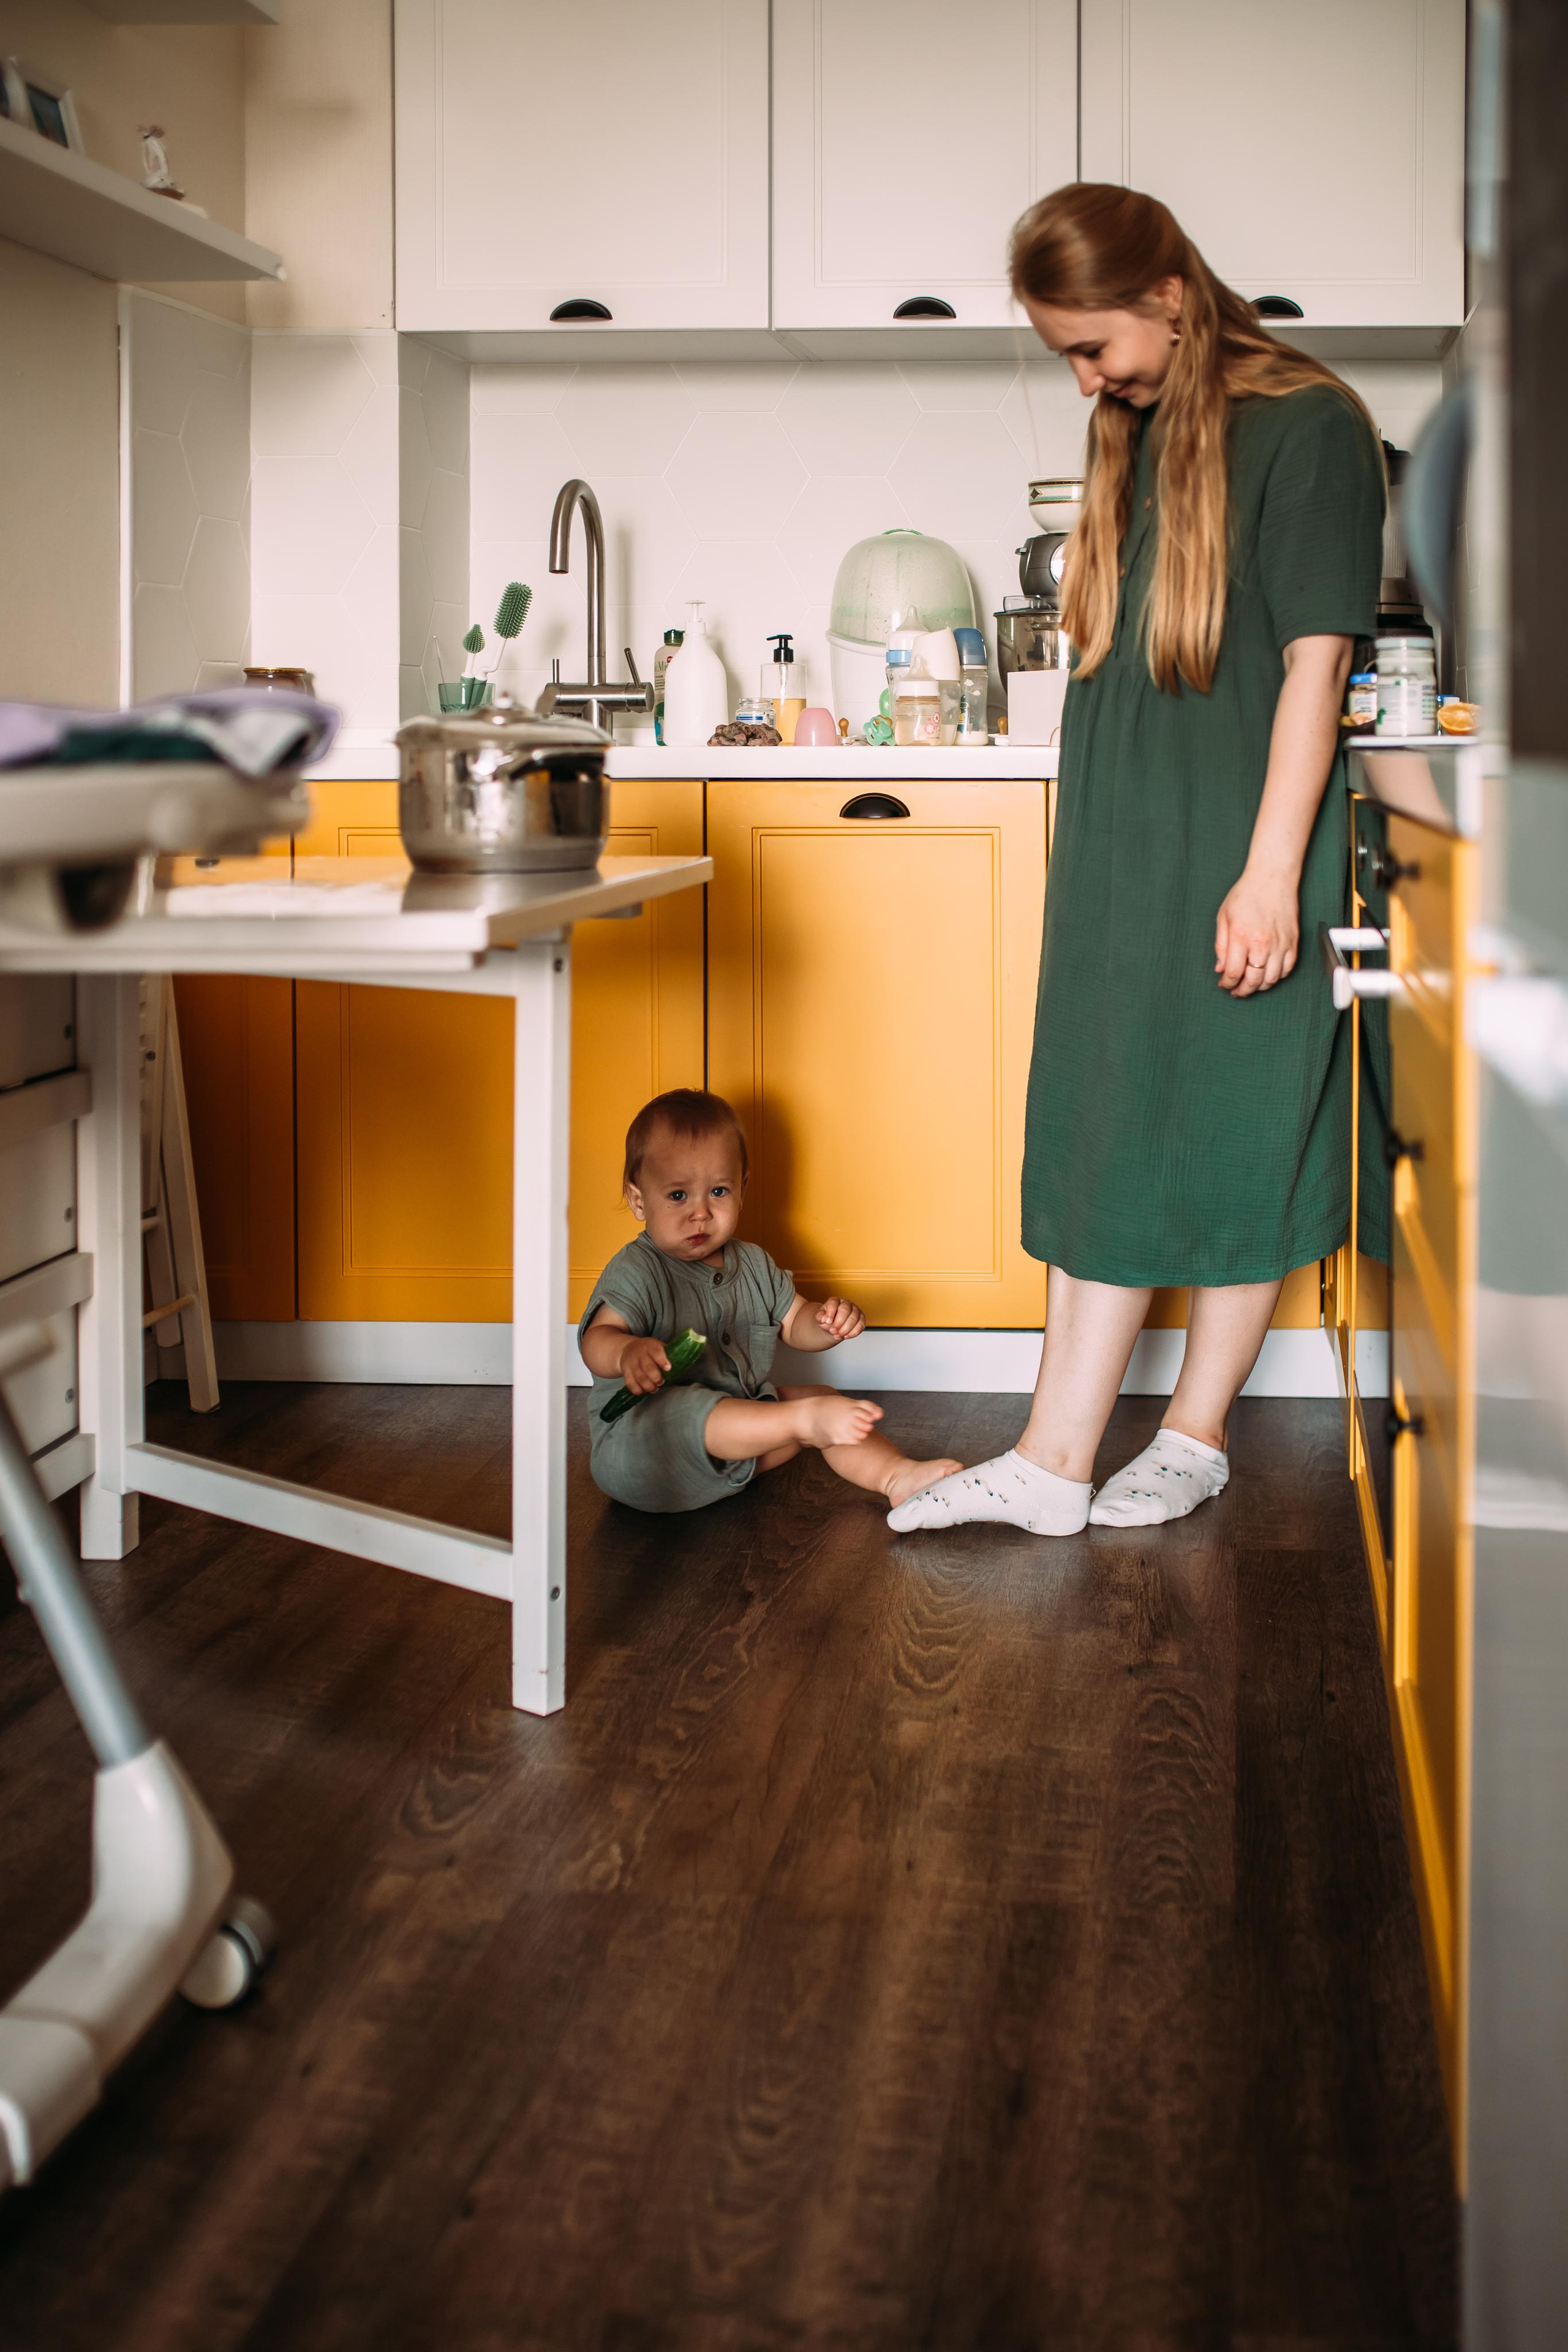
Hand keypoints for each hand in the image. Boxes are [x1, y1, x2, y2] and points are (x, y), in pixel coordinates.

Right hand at [616, 1335, 670, 1394]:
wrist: (628, 1349)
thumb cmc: (649, 1350)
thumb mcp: (658, 1346)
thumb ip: (668, 1354)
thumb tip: (684, 1362)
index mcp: (650, 1346)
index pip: (656, 1352)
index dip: (662, 1360)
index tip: (668, 1368)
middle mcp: (639, 1354)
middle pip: (647, 1367)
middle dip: (656, 1377)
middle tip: (661, 1382)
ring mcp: (631, 1363)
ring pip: (639, 1377)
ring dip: (648, 1386)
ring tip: (654, 1389)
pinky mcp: (625, 1372)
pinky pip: (630, 1384)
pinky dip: (638, 1390)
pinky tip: (644, 1390)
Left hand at [815, 1296, 865, 1342]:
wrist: (834, 1327)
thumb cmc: (828, 1320)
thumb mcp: (820, 1318)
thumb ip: (820, 1317)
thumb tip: (824, 1318)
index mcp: (835, 1301)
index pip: (833, 1303)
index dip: (831, 1313)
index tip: (828, 1321)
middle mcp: (846, 1303)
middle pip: (845, 1310)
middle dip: (839, 1323)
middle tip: (833, 1331)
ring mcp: (855, 1310)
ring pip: (854, 1318)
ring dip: (845, 1329)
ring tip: (838, 1336)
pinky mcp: (861, 1319)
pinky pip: (861, 1325)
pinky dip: (853, 1332)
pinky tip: (846, 1336)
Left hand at [1215, 864, 1299, 996]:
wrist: (1272, 878)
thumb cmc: (1247, 894)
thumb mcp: (1224, 917)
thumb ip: (1221, 946)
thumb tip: (1221, 968)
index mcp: (1241, 936)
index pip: (1234, 972)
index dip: (1227, 983)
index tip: (1224, 984)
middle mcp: (1262, 943)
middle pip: (1253, 980)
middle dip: (1243, 990)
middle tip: (1237, 991)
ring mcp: (1280, 944)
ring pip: (1272, 979)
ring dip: (1260, 987)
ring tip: (1252, 985)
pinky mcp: (1293, 942)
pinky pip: (1287, 969)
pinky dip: (1277, 977)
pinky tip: (1268, 974)